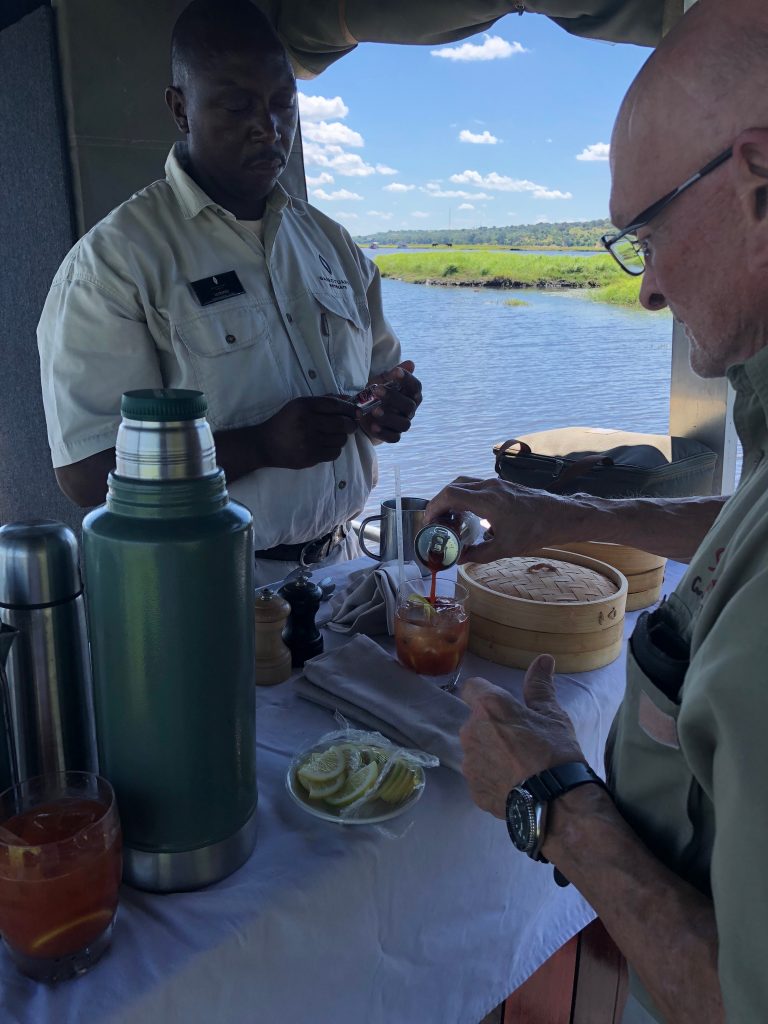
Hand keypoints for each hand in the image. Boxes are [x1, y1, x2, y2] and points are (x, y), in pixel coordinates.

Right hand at [254, 396, 356, 469]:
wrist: (266, 444)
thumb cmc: (286, 422)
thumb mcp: (299, 405)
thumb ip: (324, 401)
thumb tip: (349, 400)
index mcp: (304, 405)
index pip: (336, 405)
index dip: (350, 409)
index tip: (357, 412)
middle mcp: (307, 422)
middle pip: (342, 423)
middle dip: (351, 425)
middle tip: (350, 426)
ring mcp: (309, 441)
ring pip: (340, 439)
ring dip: (341, 438)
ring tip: (333, 436)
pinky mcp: (310, 456)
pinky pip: (334, 453)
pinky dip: (334, 450)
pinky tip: (326, 446)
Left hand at [358, 359, 421, 442]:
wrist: (365, 410)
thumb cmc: (378, 393)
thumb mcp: (382, 380)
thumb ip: (393, 374)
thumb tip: (410, 363)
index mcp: (411, 394)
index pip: (416, 387)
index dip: (407, 379)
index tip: (395, 371)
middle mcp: (410, 409)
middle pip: (409, 405)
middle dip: (393, 397)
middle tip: (377, 390)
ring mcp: (402, 423)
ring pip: (404, 424)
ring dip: (389, 417)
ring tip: (374, 411)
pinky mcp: (393, 435)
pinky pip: (394, 438)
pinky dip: (384, 433)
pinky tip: (373, 426)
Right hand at [425, 477, 573, 562]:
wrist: (561, 516)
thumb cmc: (535, 531)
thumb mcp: (504, 548)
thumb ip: (478, 554)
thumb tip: (459, 559)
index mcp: (487, 501)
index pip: (450, 495)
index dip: (434, 506)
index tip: (429, 521)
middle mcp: (489, 487)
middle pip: (454, 486)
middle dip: (440, 502)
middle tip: (436, 521)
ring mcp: (497, 483)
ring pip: (465, 483)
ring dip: (452, 497)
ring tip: (450, 518)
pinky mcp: (503, 485)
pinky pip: (477, 486)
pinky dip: (466, 496)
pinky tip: (469, 514)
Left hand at [459, 655, 584, 818]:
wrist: (555, 802)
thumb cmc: (554, 751)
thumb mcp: (552, 715)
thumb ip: (540, 686)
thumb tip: (542, 659)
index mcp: (488, 707)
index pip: (472, 687)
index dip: (484, 693)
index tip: (501, 704)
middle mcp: (470, 731)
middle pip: (474, 721)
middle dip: (491, 727)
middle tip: (519, 739)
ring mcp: (469, 763)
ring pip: (475, 750)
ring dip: (490, 752)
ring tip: (518, 766)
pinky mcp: (473, 790)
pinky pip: (480, 776)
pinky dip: (492, 777)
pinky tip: (514, 785)